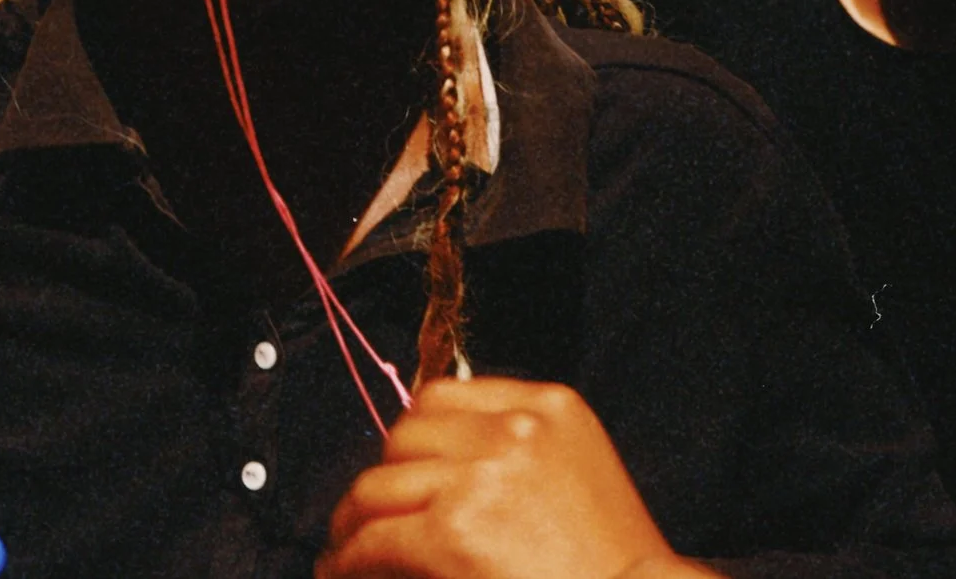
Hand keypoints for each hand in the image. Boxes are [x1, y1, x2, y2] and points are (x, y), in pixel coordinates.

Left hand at [318, 380, 691, 578]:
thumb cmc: (612, 566)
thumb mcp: (579, 474)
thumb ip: (516, 451)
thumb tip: (433, 467)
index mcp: (549, 406)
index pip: (444, 396)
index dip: (413, 439)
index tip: (400, 471)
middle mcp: (513, 428)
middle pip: (404, 435)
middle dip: (384, 480)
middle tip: (365, 518)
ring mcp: (480, 477)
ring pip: (377, 486)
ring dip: (354, 524)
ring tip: (346, 551)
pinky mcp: (451, 533)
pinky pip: (372, 540)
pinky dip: (348, 560)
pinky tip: (343, 574)